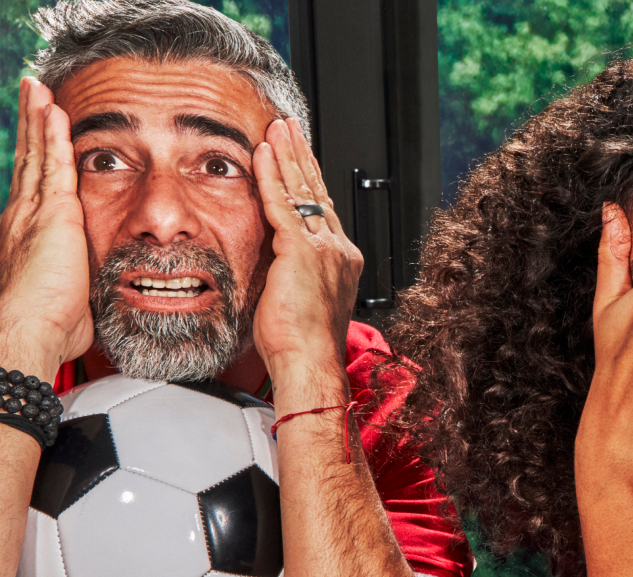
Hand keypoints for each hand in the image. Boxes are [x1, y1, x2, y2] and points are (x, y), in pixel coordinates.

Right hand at [0, 77, 91, 374]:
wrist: (31, 330)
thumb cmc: (52, 326)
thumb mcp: (72, 295)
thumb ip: (81, 283)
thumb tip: (98, 297)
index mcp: (29, 235)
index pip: (35, 186)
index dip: (36, 160)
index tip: (40, 139)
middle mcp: (25, 216)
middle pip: (30, 160)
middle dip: (31, 126)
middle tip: (33, 95)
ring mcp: (35, 211)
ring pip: (39, 153)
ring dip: (40, 119)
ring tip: (39, 90)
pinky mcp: (52, 212)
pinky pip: (54, 162)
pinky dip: (53, 134)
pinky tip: (54, 110)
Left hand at [251, 118, 362, 382]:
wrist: (310, 363)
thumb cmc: (301, 345)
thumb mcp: (296, 300)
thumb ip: (287, 272)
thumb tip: (268, 262)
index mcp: (339, 261)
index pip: (322, 209)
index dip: (308, 180)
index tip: (297, 157)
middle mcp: (338, 249)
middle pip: (317, 191)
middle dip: (301, 156)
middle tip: (290, 127)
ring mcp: (324, 248)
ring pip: (303, 190)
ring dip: (287, 155)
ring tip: (277, 128)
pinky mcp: (303, 250)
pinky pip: (283, 203)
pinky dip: (271, 175)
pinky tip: (262, 153)